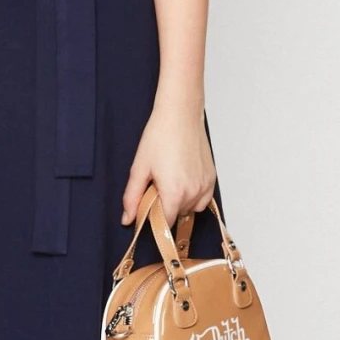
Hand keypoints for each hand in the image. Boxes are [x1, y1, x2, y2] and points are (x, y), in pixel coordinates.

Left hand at [121, 104, 215, 227]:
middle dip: (165, 207)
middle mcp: (193, 193)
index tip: (147, 210)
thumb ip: (132, 197)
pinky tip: (183, 181)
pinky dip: (193, 197)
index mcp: (174, 193)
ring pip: (190, 209)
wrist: (180, 115)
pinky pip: (203, 199)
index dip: (154, 220)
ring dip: (180, 203)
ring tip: (170, 181)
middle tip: (156, 186)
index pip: (165, 224)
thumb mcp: (139, 168)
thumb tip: (127, 220)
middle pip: (177, 216)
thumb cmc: (159, 137)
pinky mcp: (212, 178)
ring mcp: (205, 186)